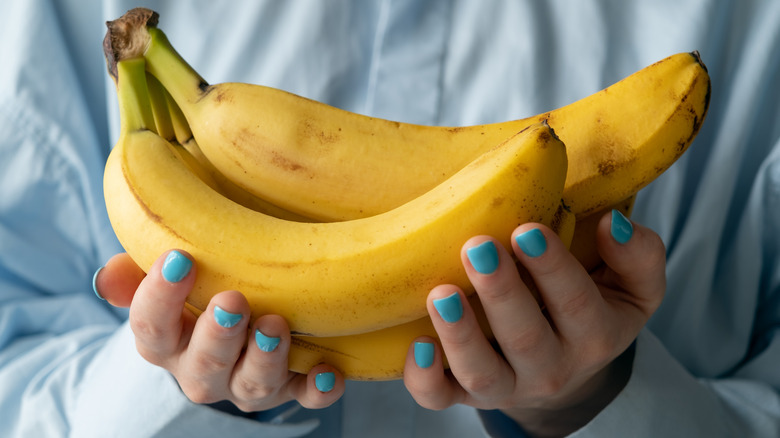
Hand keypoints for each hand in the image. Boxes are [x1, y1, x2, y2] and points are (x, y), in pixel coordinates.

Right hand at [93, 250, 343, 411]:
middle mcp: (203, 371)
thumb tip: (108, 276)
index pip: (150, 328)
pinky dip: (318, 389)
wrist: (238, 329)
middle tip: (232, 300)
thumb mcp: (166, 280)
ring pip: (252, 384)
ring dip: (265, 357)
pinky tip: (331, 371)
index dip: (159, 297)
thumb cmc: (198, 292)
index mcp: (167, 343)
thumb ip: (137, 274)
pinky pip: (305, 396)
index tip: (178, 259)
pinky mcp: (290, 389)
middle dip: (218, 334)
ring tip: (276, 324)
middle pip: (204, 363)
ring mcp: (247, 383)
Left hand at [403, 210, 665, 436]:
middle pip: (525, 338)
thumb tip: (611, 224)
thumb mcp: (634, 286)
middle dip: (500, 292)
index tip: (526, 229)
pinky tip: (415, 346)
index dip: (551, 267)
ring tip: (441, 294)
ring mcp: (506, 385)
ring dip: (459, 335)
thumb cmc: (594, 306)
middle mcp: (551, 368)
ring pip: (482, 372)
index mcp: (593, 334)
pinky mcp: (466, 393)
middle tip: (477, 248)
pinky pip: (441, 398)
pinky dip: (425, 379)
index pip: (575, 302)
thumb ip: (638, 255)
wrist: (567, 366)